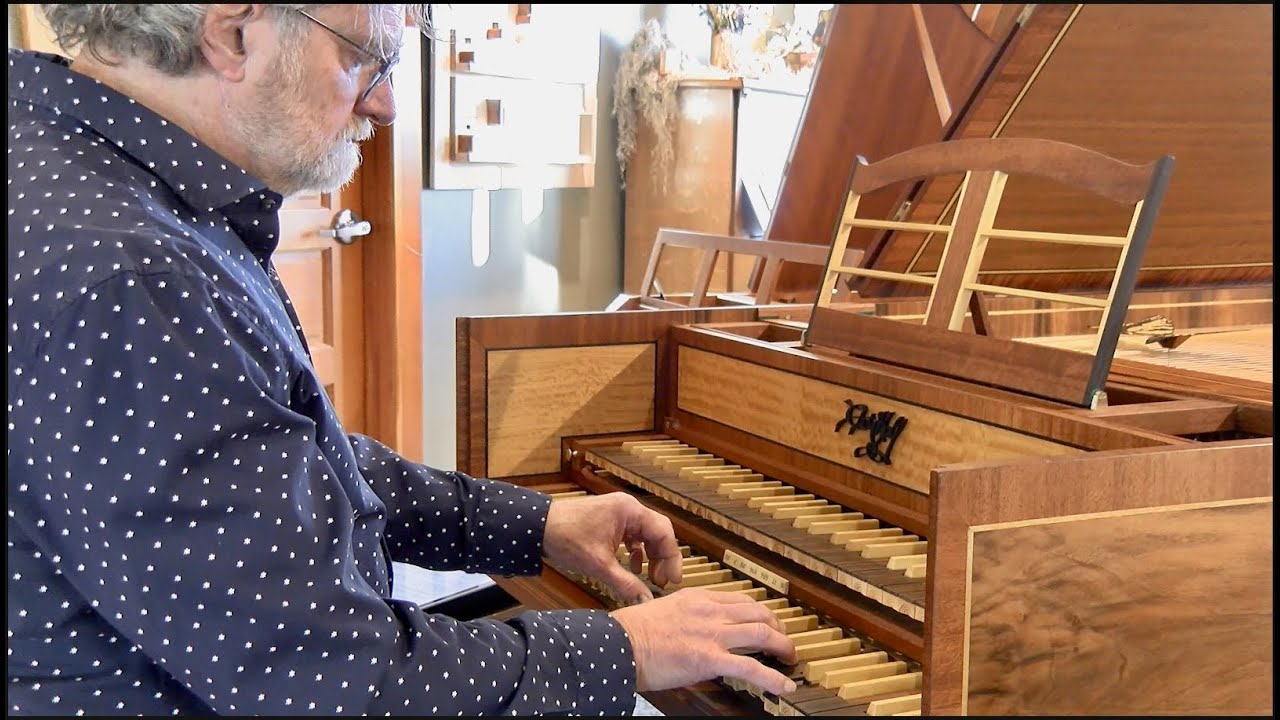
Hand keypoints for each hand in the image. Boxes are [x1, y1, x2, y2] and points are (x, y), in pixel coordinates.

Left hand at [541, 492, 682, 602]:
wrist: (537, 527)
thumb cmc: (567, 539)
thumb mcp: (599, 566)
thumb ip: (625, 584)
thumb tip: (646, 601)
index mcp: (629, 512)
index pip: (664, 532)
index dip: (672, 557)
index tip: (673, 580)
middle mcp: (628, 508)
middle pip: (658, 532)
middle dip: (662, 558)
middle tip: (662, 582)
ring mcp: (618, 513)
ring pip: (646, 535)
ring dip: (650, 556)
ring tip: (649, 577)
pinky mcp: (610, 520)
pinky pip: (632, 535)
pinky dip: (636, 551)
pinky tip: (631, 567)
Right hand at [610, 588, 798, 693]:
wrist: (619, 644)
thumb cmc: (633, 631)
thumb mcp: (665, 611)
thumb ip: (688, 616)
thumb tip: (700, 631)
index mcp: (698, 598)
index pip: (741, 600)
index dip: (761, 613)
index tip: (767, 623)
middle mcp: (709, 611)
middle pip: (758, 613)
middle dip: (778, 627)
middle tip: (783, 640)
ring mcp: (711, 634)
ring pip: (762, 633)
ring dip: (783, 646)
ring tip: (789, 658)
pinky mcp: (709, 659)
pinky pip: (751, 668)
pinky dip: (773, 678)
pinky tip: (784, 685)